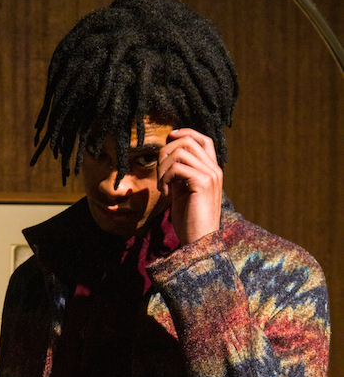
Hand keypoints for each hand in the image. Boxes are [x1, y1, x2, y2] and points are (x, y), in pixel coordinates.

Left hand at [157, 128, 222, 244]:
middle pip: (188, 141)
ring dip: (164, 166)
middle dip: (166, 153)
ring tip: (162, 186)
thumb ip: (179, 174)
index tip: (169, 139)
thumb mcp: (183, 192)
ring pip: (181, 151)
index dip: (185, 133)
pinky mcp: (203, 183)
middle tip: (160, 174)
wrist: (199, 243)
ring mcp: (211, 175)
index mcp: (212, 171)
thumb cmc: (190, 221)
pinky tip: (165, 193)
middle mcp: (215, 170)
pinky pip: (177, 167)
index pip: (202, 139)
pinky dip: (165, 177)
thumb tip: (166, 157)